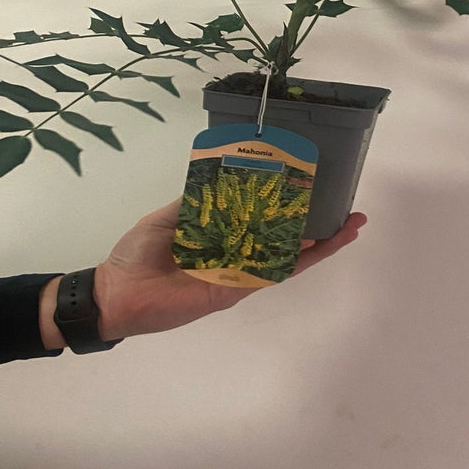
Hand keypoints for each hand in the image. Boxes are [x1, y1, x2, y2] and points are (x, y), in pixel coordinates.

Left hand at [81, 200, 366, 341]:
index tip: (311, 186)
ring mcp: (239, 273)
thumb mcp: (168, 216)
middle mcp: (235, 254)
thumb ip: (196, 201)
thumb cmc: (137, 254)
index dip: (286, 206)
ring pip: (288, 256)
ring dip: (321, 244)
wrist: (118, 293)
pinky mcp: (235, 289)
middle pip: (285, 238)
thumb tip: (224, 175)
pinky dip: (297, 261)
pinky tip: (320, 246)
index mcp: (220, 236)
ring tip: (351, 226)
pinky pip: (271, 273)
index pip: (261, 219)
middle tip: (348, 209)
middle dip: (317, 226)